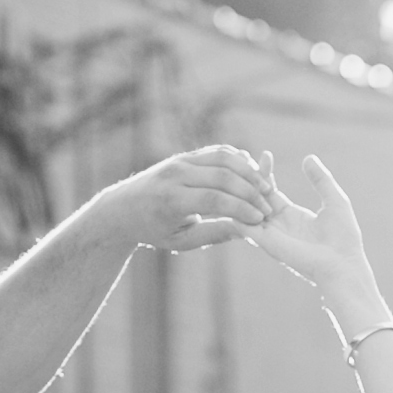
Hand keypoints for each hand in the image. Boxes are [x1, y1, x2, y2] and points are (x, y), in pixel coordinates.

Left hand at [87, 145, 275, 254]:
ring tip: (265, 188)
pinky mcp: (185, 155)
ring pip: (223, 157)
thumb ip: (214, 233)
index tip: (260, 219)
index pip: (215, 199)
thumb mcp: (182, 240)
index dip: (241, 208)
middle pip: (223, 175)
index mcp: (172, 200)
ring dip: (249, 171)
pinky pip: (217, 152)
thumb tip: (247, 230)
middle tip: (268, 206)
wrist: (124, 208)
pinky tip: (252, 174)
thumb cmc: (154, 230)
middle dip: (250, 191)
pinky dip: (238, 160)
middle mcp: (176, 175)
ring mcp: (181, 161)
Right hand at [246, 154, 384, 320]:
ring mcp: (269, 233)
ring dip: (244, 189)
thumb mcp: (334, 200)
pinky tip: (250, 188)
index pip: (268, 190)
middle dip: (251, 178)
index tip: (266, 154)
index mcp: (291, 216)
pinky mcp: (265, 241)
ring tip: (249, 170)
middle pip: (254, 196)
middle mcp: (276, 225)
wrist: (342, 264)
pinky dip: (241, 205)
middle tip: (252, 158)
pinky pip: (243, 222)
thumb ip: (321, 179)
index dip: (264, 172)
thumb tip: (309, 158)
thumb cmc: (343, 238)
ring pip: (244, 207)